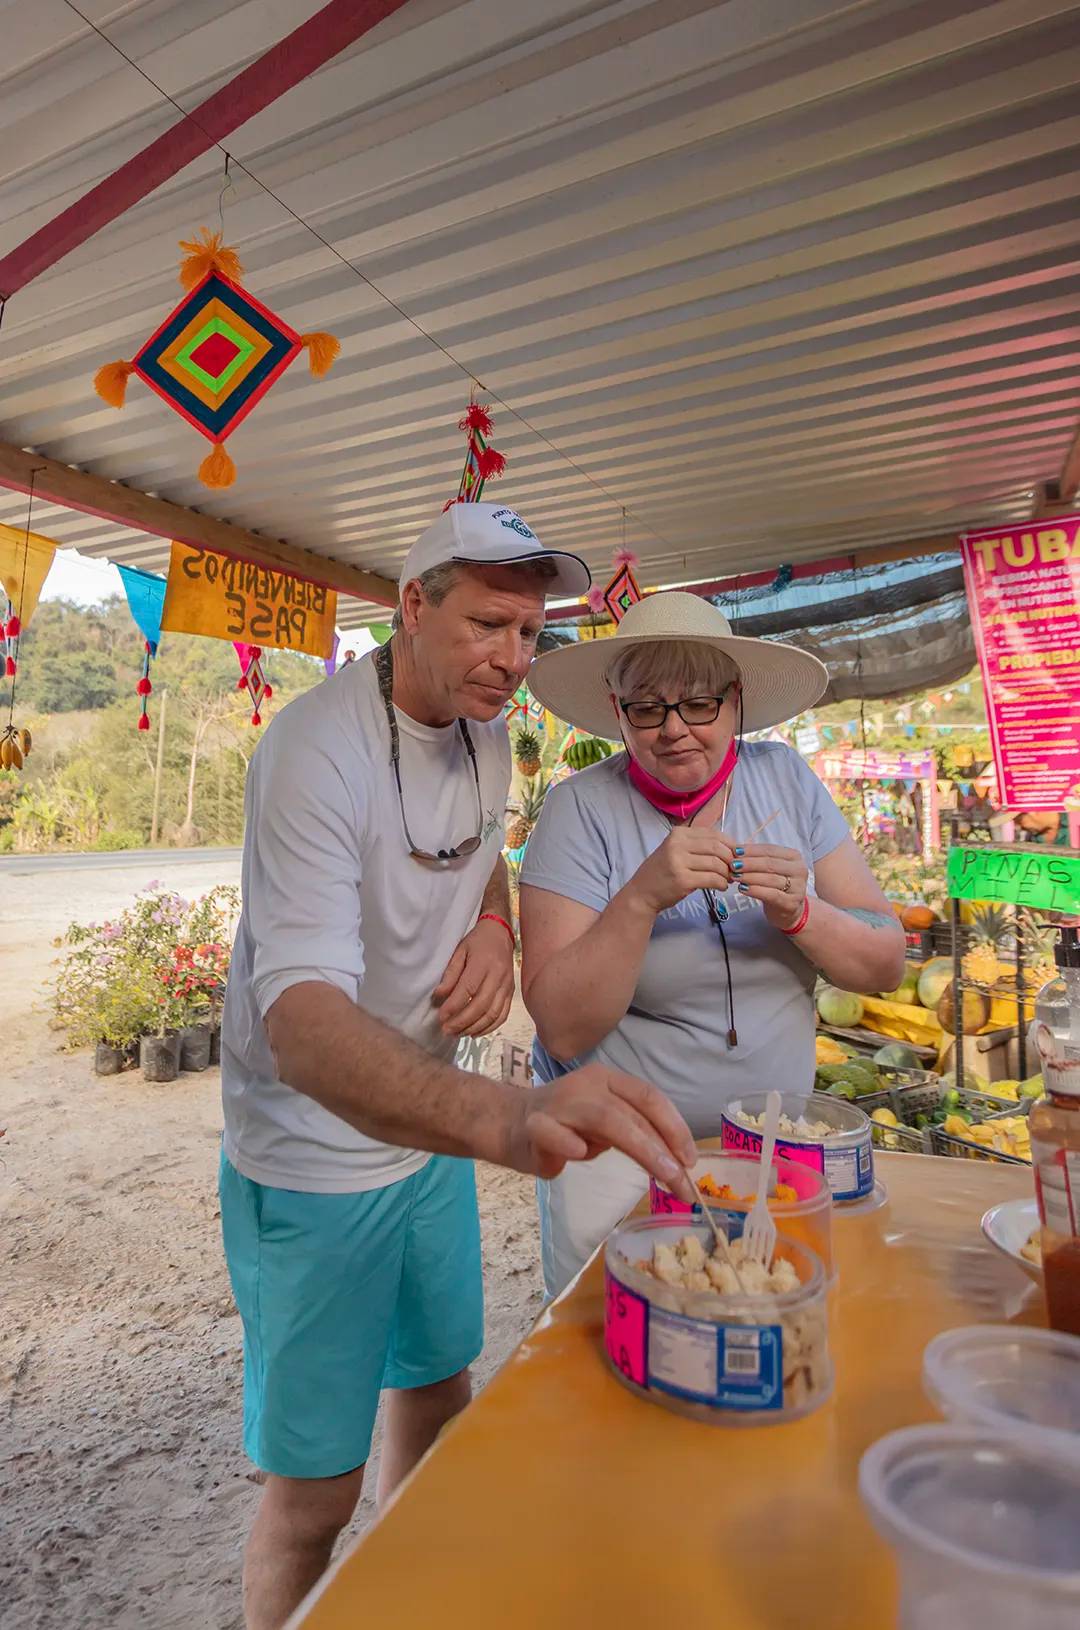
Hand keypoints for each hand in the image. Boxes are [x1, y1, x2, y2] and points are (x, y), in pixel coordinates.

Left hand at [433, 918, 515, 1036]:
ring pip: (492, 1014)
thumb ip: (450, 973)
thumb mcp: (460, 951)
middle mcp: (498, 976)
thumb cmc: (478, 942)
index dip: (453, 1005)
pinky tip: (474, 1033)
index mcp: (483, 963)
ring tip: (457, 1034)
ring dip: (474, 1027)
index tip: (441, 1016)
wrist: (501, 934)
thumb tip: (439, 995)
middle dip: (462, 1021)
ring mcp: (507, 986)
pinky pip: (502, 1015)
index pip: (468, 989)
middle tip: (446, 1030)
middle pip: (481, 1005)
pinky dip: (489, 1028)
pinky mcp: (511, 993)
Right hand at [503, 1063, 696, 1199]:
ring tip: (661, 1175)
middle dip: (663, 1149)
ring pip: (606, 1118)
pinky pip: (555, 1133)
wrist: (507, 1123)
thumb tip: (676, 1163)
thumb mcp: (605, 1126)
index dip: (675, 1128)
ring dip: (640, 1148)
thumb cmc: (564, 1127)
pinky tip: (580, 1155)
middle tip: (682, 1183)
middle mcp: (587, 1085)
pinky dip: (570, 1143)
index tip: (691, 1161)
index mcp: (608, 1080)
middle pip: (632, 1112)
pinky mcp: (534, 1124)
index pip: (650, 1098)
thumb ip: (634, 1133)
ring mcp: (560, 1102)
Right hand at [628, 825, 734, 914]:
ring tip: (728, 879)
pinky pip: (712, 879)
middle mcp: (677, 844)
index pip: (713, 834)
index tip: (737, 856)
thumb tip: (732, 849)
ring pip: (716, 864)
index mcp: (678, 833)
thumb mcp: (676, 851)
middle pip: (717, 848)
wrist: (642, 893)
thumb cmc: (663, 872)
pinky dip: (721, 883)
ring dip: (727, 873)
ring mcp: (679, 862)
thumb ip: (699, 846)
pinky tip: (721, 886)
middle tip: (735, 870)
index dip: (730, 845)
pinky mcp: (683, 880)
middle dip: (731, 860)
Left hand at [732, 843, 807, 930]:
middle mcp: (799, 870)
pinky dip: (755, 890)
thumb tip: (735, 850)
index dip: (751, 850)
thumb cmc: (776, 885)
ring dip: (749, 877)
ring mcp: (798, 887)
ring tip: (735, 876)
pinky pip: (771, 895)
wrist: (788, 909)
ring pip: (770, 879)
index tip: (735, 851)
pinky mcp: (792, 903)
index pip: (770, 850)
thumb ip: (756, 858)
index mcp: (794, 856)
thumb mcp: (770, 868)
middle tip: (733, 864)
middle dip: (749, 863)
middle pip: (770, 864)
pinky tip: (742, 888)